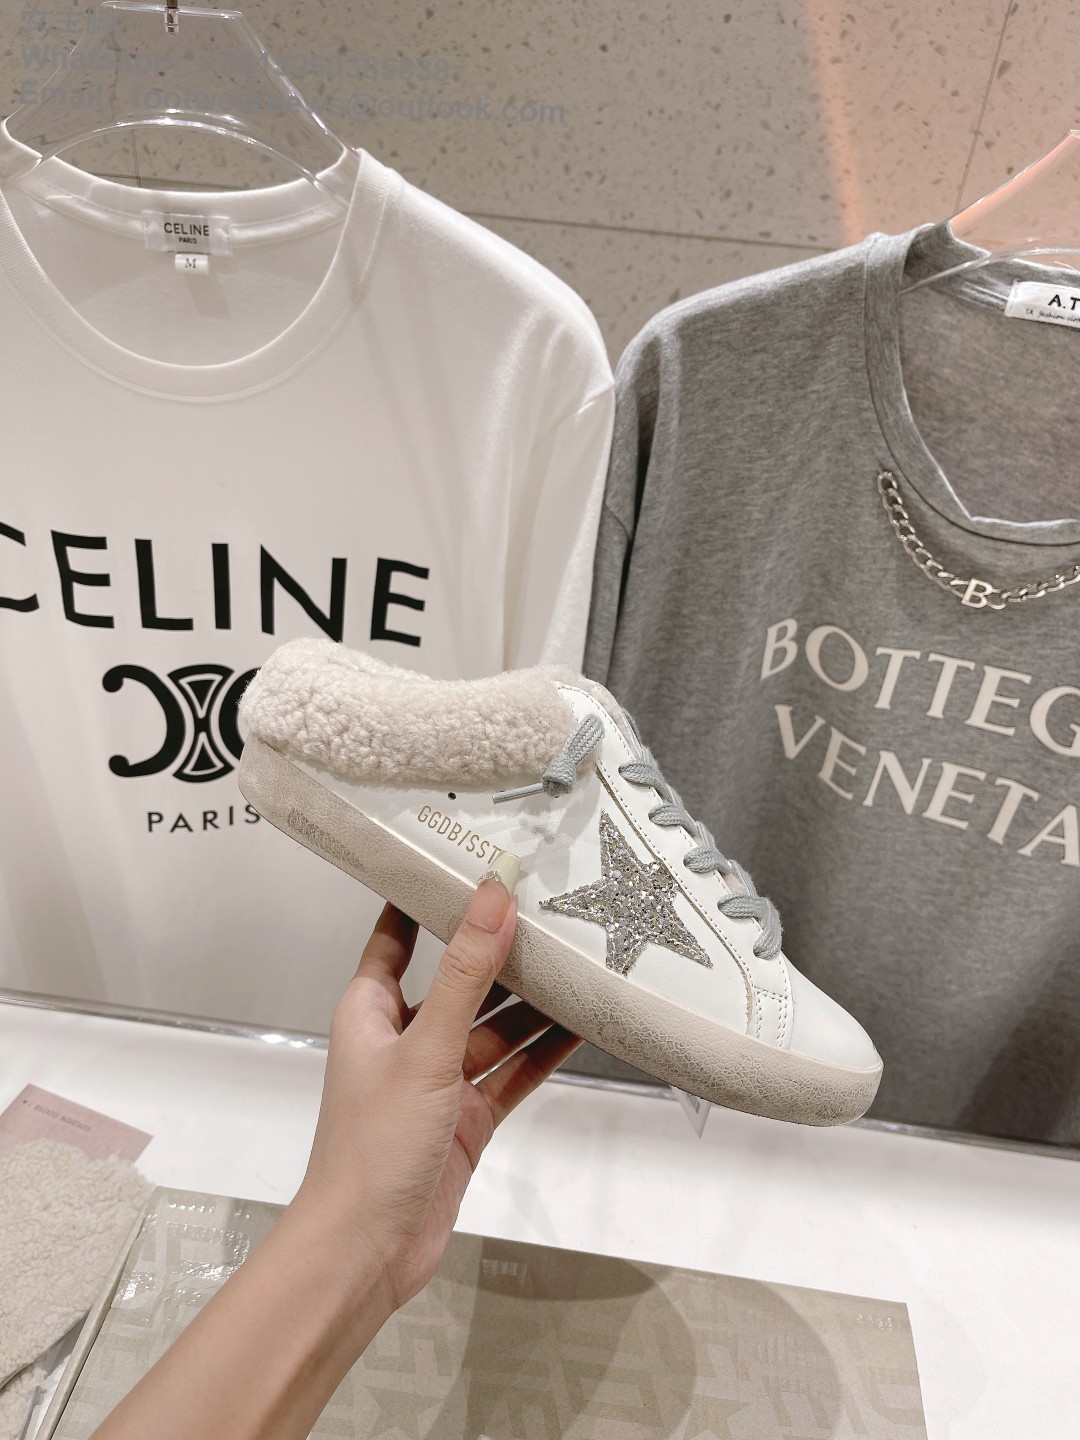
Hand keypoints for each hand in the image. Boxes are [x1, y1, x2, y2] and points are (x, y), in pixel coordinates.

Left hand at [292, 869, 583, 1313]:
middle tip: (551, 907)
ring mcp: (439, 1079)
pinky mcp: (468, 1117)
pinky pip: (513, 1072)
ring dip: (533, 1002)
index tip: (464, 858)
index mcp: (371, 1010)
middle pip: (460, 979)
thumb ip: (464, 973)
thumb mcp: (424, 1047)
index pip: (397, 935)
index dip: (427, 897)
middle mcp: (405, 1037)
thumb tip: (491, 897)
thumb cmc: (371, 1147)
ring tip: (582, 959)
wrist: (367, 1250)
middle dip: (501, 950)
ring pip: (495, 1026)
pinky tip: (582, 1025)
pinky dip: (544, 1052)